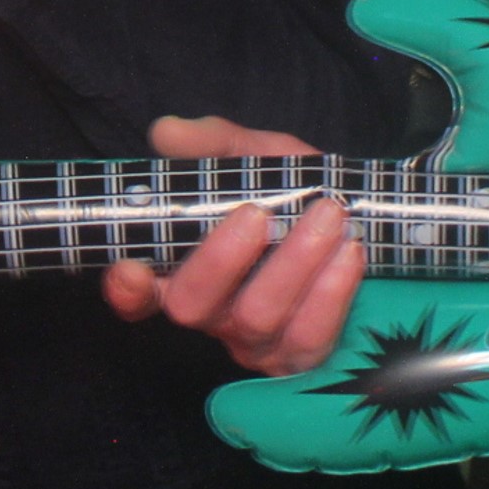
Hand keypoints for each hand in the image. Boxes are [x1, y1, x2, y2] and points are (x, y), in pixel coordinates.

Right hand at [101, 116, 361, 376]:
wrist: (361, 221)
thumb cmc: (294, 193)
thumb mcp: (254, 157)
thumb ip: (212, 144)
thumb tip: (168, 132)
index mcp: (180, 269)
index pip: (135, 293)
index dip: (128, 290)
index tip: (133, 269)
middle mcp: (209, 313)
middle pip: (191, 305)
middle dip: (222, 260)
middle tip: (257, 214)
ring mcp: (252, 341)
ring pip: (257, 317)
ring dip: (293, 263)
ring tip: (328, 215)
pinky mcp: (301, 356)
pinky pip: (309, 336)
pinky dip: (330, 292)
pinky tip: (348, 252)